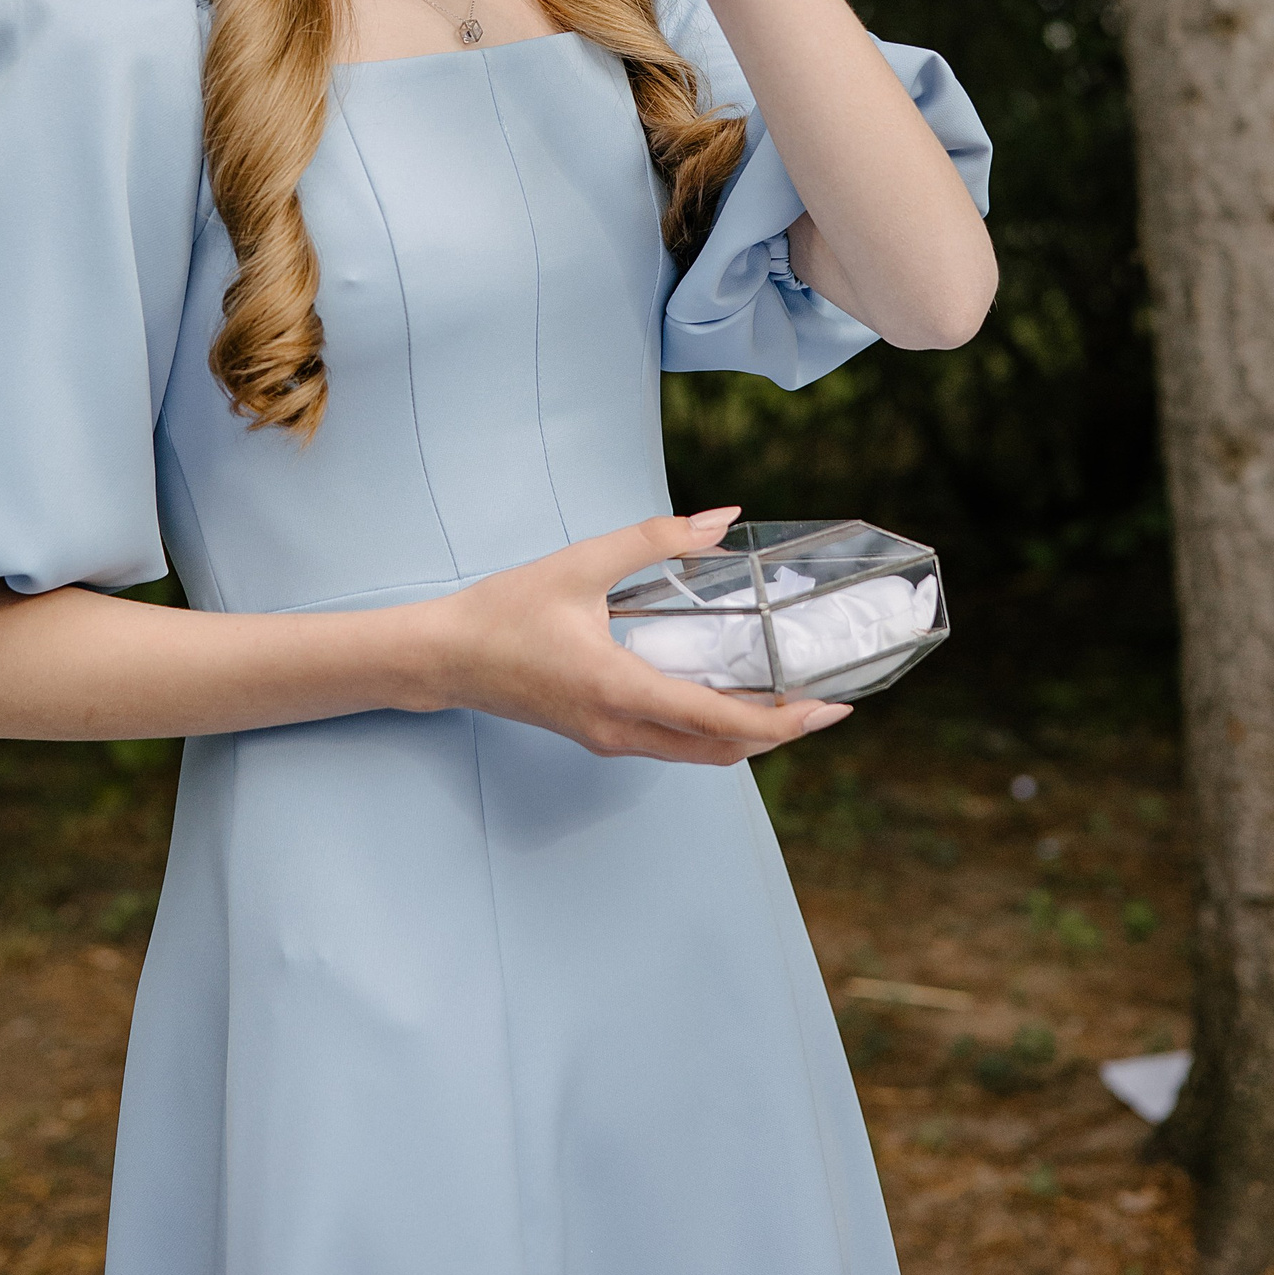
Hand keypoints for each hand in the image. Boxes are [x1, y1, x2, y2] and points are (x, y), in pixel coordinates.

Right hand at [411, 507, 853, 764]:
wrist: (445, 657)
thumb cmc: (506, 610)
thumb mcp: (582, 562)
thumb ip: (655, 539)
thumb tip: (723, 519)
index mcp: (620, 689)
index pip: (720, 721)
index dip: (782, 721)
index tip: (828, 709)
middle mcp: (621, 728)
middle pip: (721, 751)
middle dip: (780, 734)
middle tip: (827, 708)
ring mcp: (610, 739)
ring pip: (698, 754)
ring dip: (749, 736)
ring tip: (790, 705)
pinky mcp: (601, 735)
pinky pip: (674, 745)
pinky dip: (714, 732)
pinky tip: (731, 701)